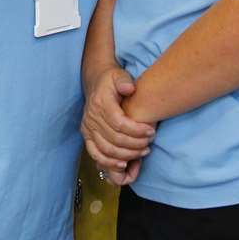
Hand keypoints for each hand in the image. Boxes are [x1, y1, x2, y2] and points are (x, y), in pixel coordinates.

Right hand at [81, 66, 153, 184]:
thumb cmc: (111, 81)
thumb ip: (124, 81)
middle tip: (150, 143)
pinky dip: (109, 163)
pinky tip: (124, 164)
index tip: (151, 131)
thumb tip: (129, 88)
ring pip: (106, 150)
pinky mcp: (87, 137)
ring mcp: (87, 129)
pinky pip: (96, 154)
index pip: (119, 123)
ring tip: (143, 152)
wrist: (96, 83)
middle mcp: (91, 117)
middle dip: (135, 144)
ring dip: (127, 155)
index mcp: (100, 103)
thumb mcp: (119, 75)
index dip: (137, 131)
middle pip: (115, 139)